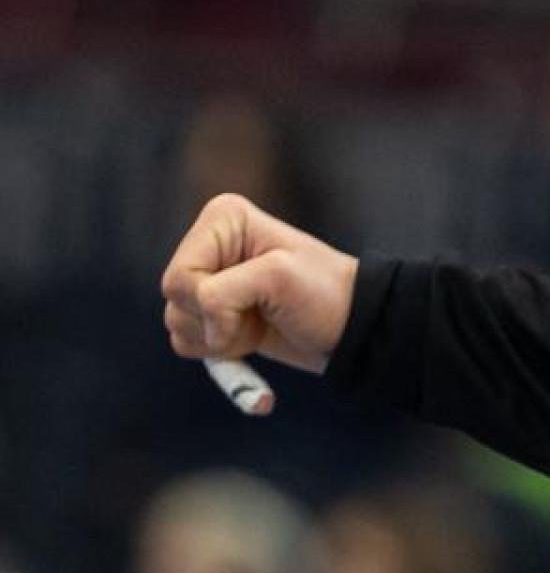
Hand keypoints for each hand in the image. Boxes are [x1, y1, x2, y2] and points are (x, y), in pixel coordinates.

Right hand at [161, 192, 358, 374]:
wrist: (352, 329)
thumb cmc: (324, 294)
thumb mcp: (278, 278)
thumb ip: (220, 294)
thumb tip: (202, 330)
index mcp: (222, 220)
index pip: (180, 277)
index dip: (210, 303)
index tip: (258, 301)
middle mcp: (210, 244)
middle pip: (174, 300)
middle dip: (215, 322)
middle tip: (261, 314)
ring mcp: (210, 280)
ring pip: (177, 323)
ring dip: (220, 339)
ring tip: (261, 323)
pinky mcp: (215, 313)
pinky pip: (187, 343)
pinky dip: (219, 352)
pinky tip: (252, 341)